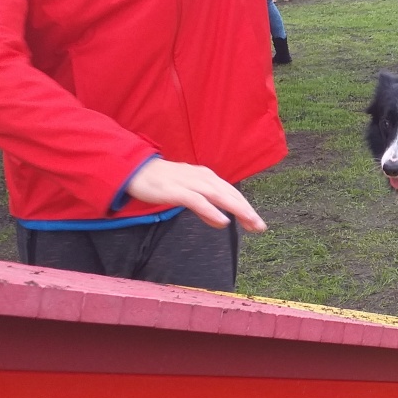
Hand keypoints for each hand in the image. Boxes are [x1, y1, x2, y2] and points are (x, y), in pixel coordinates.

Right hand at [126, 158, 266, 231]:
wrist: (137, 171)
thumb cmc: (164, 182)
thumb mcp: (189, 195)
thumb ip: (206, 208)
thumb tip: (223, 222)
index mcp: (207, 178)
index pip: (232, 194)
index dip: (246, 208)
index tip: (258, 224)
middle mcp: (203, 178)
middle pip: (230, 194)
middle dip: (247, 211)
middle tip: (260, 227)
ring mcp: (190, 183)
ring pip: (219, 196)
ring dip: (236, 209)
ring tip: (250, 222)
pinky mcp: (176, 190)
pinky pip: (197, 201)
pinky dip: (211, 211)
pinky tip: (222, 220)